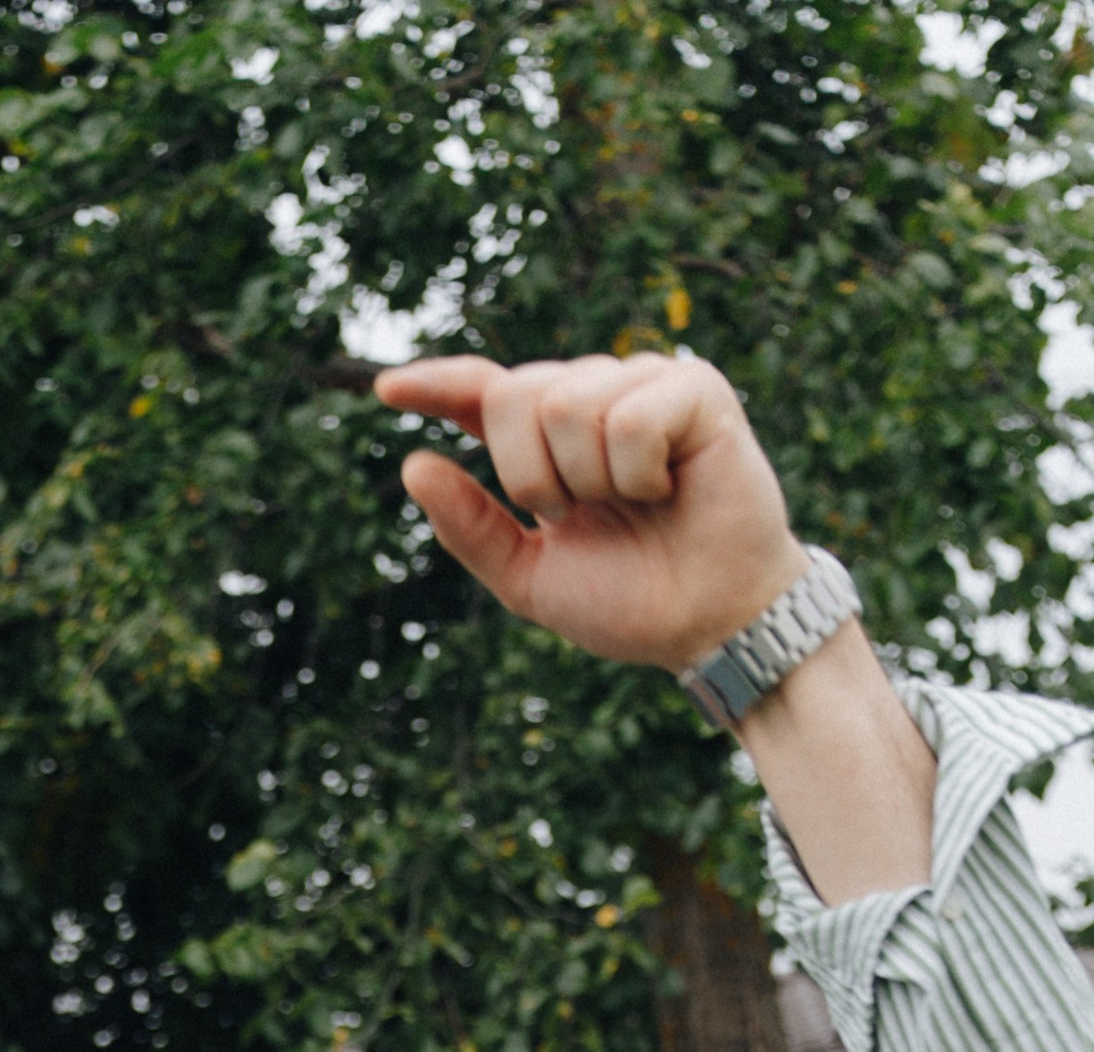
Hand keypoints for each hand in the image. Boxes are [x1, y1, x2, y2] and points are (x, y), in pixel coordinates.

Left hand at [374, 350, 807, 675]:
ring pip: (569, 402)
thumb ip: (470, 529)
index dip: (436, 384)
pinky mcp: (696, 388)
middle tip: (580, 514)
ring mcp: (645, 384)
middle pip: (515, 394)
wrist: (708, 625)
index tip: (385, 390)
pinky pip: (630, 412)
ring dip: (591, 478)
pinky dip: (639, 468)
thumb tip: (413, 465)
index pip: (484, 393)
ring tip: (635, 503)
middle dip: (532, 473)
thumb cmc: (629, 601)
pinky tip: (668, 487)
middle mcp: (593, 398)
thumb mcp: (529, 578)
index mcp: (549, 441)